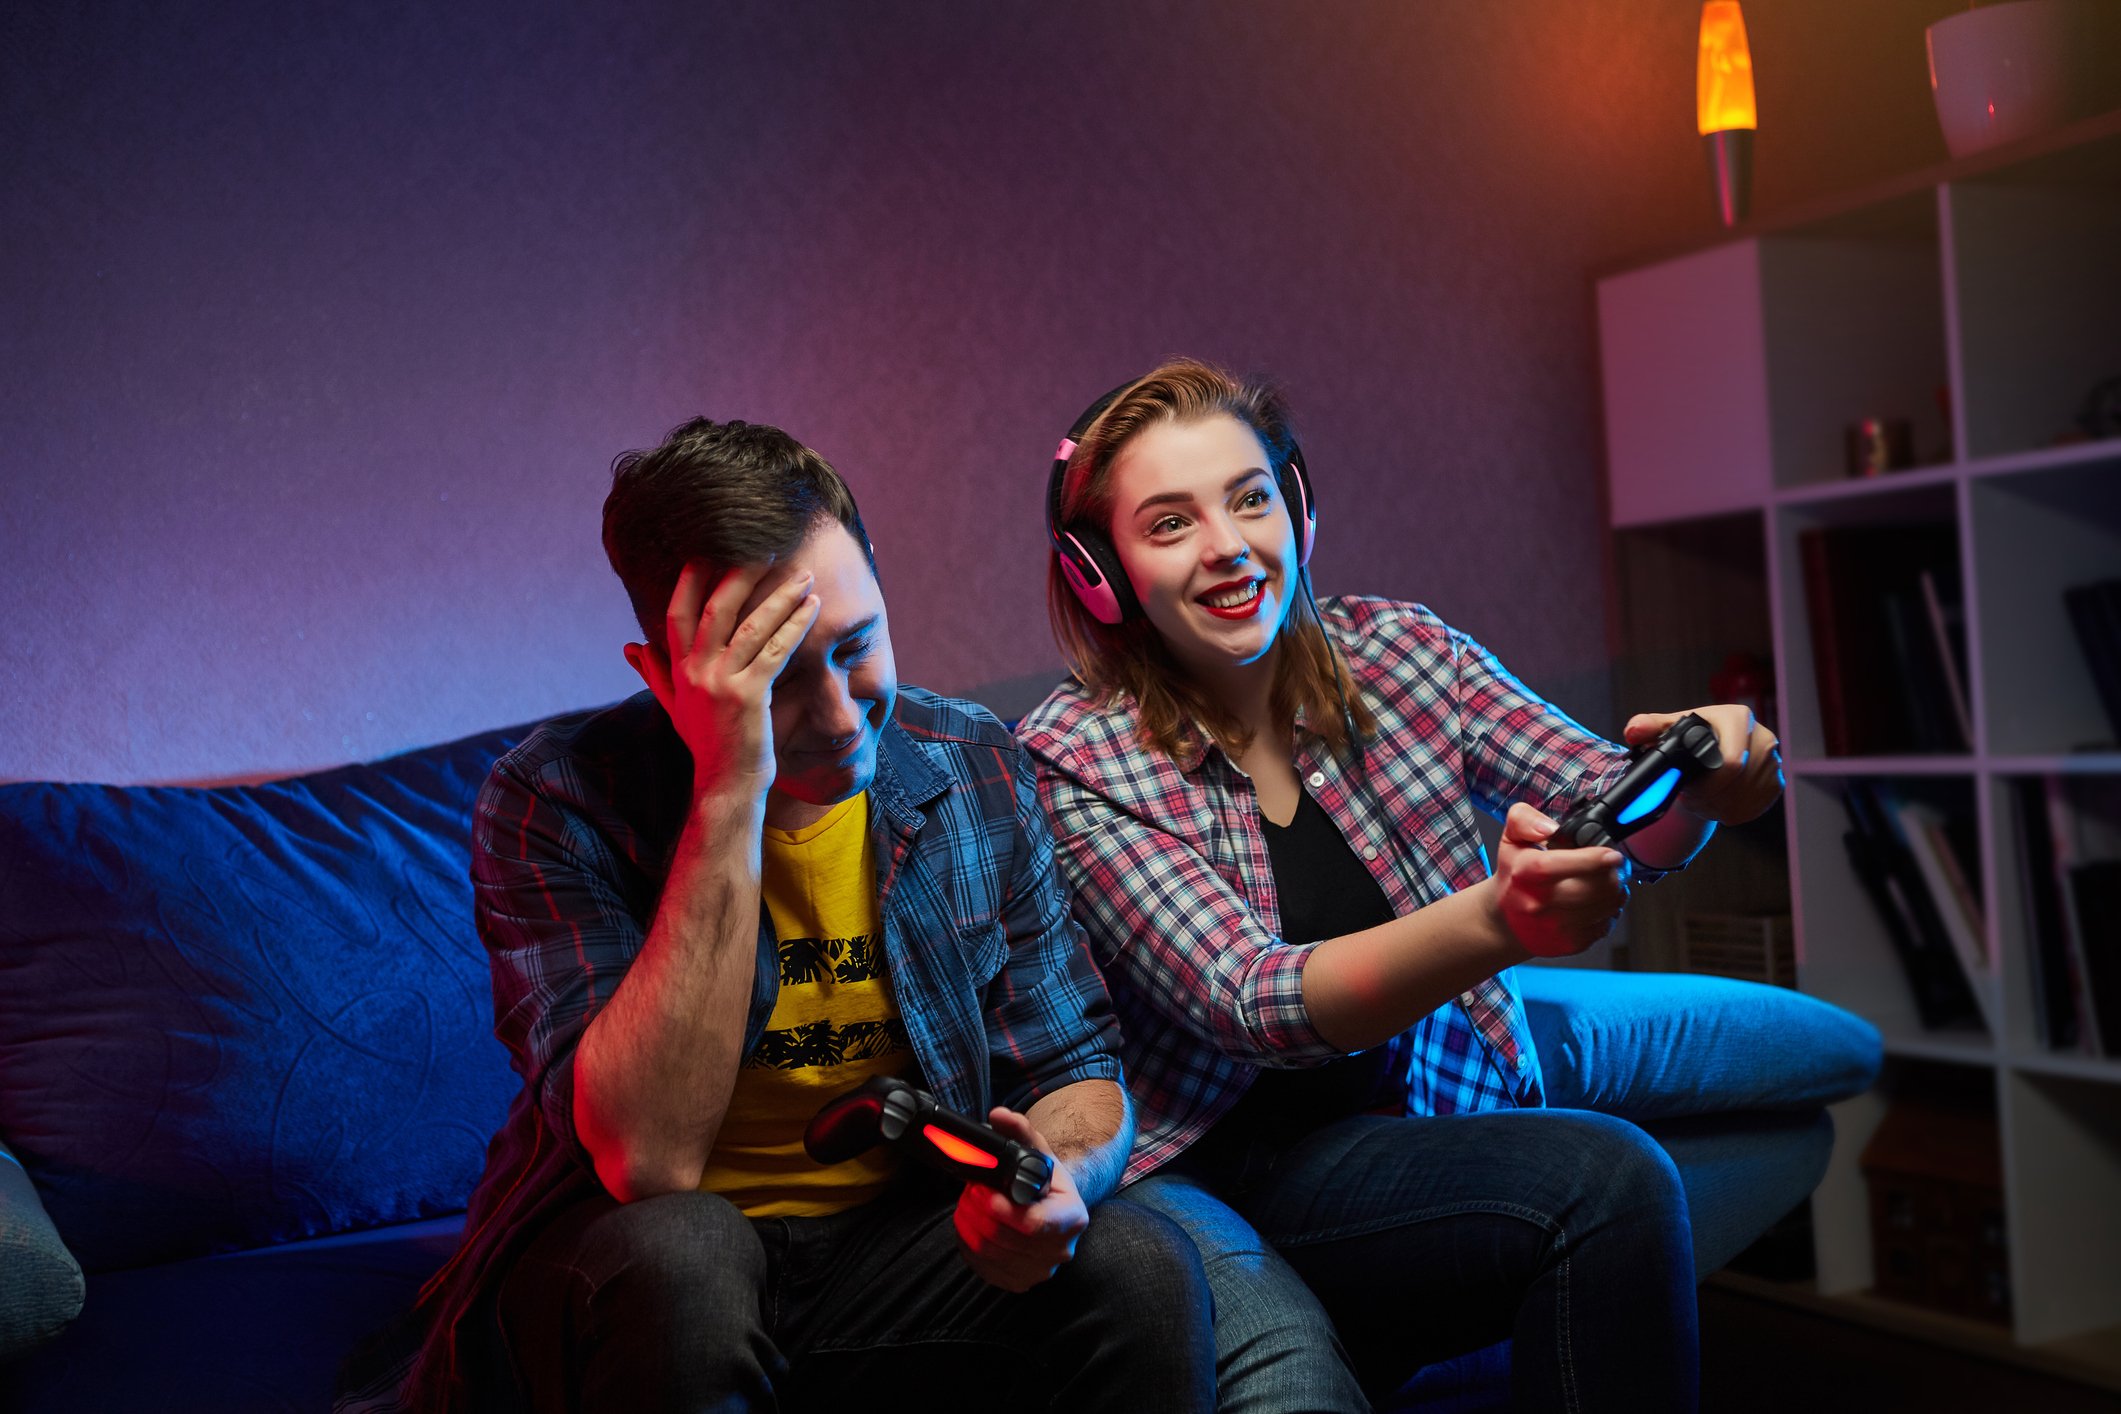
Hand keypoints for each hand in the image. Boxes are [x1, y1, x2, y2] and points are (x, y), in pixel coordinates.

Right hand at [628, 561, 820, 803]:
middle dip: (741, 574)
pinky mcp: (749, 695)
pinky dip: (795, 626)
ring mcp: (722, 682)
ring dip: (781, 596)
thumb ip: (654, 673)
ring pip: (752, 626)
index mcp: (679, 669)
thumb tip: (630, 647)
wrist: (725, 785)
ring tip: (803, 575)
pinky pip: (775, 650)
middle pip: (715, 608)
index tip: (708, 549)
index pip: (677, 613)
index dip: (691, 579)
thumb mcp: (674, 706)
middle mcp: (696, 671)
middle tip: (766, 547)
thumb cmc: (705, 745)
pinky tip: (812, 608)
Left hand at [951, 1107, 1087, 1292]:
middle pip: (1006, 1239)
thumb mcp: (1039, 1153)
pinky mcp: (1018, 1283)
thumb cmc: (1046, 1184)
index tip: (983, 1192)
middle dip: (979, 1212)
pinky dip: (969, 1245)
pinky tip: (971, 1226)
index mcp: (1071, 1217)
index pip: (1035, 1224)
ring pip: (990, 1253)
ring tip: (969, 1203)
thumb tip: (999, 1115)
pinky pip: (983, 1268)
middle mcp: (1060, 1250)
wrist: (1053, 1211)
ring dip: (970, 1226)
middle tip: (970, 1190)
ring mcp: (1039, 1271)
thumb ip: (1021, 1131)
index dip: (1004, 1211)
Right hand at [1491, 802, 1629, 957]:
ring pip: (1604, 908)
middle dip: (1614, 875)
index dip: (1591, 860)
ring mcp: (1554, 927)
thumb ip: (1525, 820)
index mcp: (1524, 873)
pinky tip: (1600, 902)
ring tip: (1610, 883)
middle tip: (1615, 866)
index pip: (1556, 866)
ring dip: (1616, 892)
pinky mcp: (1569, 944)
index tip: (1611, 855)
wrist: (1505, 920)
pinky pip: (1605, 925)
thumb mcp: (1511, 838)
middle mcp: (1536, 904)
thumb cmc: (1515, 875)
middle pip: (1591, 889)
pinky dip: (1610, 912)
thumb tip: (1549, 828)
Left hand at [1625, 705, 1782, 824]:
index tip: (1688, 789)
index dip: (1707, 783)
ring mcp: (1773, 762)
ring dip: (1717, 808)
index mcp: (1737, 718)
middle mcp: (1762, 737)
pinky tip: (1715, 806)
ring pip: (1745, 799)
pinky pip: (1753, 809)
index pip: (1732, 762)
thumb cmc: (1689, 738)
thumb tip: (1634, 731)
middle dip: (1710, 797)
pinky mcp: (1775, 784)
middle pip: (1739, 783)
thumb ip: (1649, 727)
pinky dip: (1730, 814)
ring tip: (1699, 801)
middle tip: (1691, 799)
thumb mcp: (1668, 729)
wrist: (1711, 753)